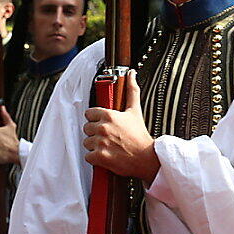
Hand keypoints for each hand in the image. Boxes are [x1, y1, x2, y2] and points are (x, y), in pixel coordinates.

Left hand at [82, 70, 159, 184]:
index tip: (104, 124)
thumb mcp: (135, 111)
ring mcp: (100, 142)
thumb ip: (131, 91)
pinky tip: (105, 156)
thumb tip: (131, 74)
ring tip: (108, 146)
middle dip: (95, 132)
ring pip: (86, 142)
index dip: (95, 119)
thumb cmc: (140, 136)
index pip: (89, 113)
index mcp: (109, 115)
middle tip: (107, 137)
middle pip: (86, 128)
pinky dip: (94, 158)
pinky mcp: (100, 157)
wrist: (147, 159)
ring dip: (94, 146)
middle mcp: (103, 128)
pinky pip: (88, 156)